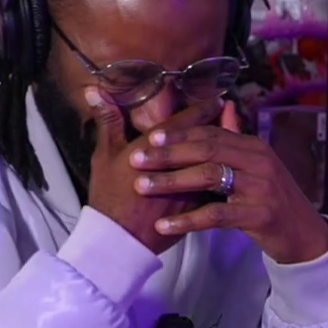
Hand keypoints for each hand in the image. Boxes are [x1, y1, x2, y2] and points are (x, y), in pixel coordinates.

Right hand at [84, 88, 220, 254]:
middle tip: (229, 111)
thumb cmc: (109, 195)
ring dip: (224, 149)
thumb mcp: (104, 155)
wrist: (119, 238)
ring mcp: (191, 185)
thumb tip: (94, 89)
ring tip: (233, 137)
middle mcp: (178, 162)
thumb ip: (108, 121)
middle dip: (218, 123)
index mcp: (156, 146)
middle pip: (206, 138)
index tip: (215, 98)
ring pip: (215, 161)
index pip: (186, 121)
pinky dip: (224, 175)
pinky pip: (216, 186)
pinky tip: (231, 169)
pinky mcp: (197, 205)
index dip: (203, 108)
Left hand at [130, 101, 327, 263]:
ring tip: (142, 187)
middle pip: (206, 148)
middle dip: (168, 153)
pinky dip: (187, 220)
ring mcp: (261, 187)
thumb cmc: (273, 200)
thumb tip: (224, 106)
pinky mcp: (259, 214)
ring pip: (208, 177)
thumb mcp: (258, 166)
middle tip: (136, 159)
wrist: (304, 235)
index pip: (210, 132)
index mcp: (254, 146)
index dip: (179, 133)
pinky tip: (164, 226)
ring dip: (171, 181)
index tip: (148, 138)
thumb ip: (236, 138)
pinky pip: (216, 214)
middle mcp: (259, 161)